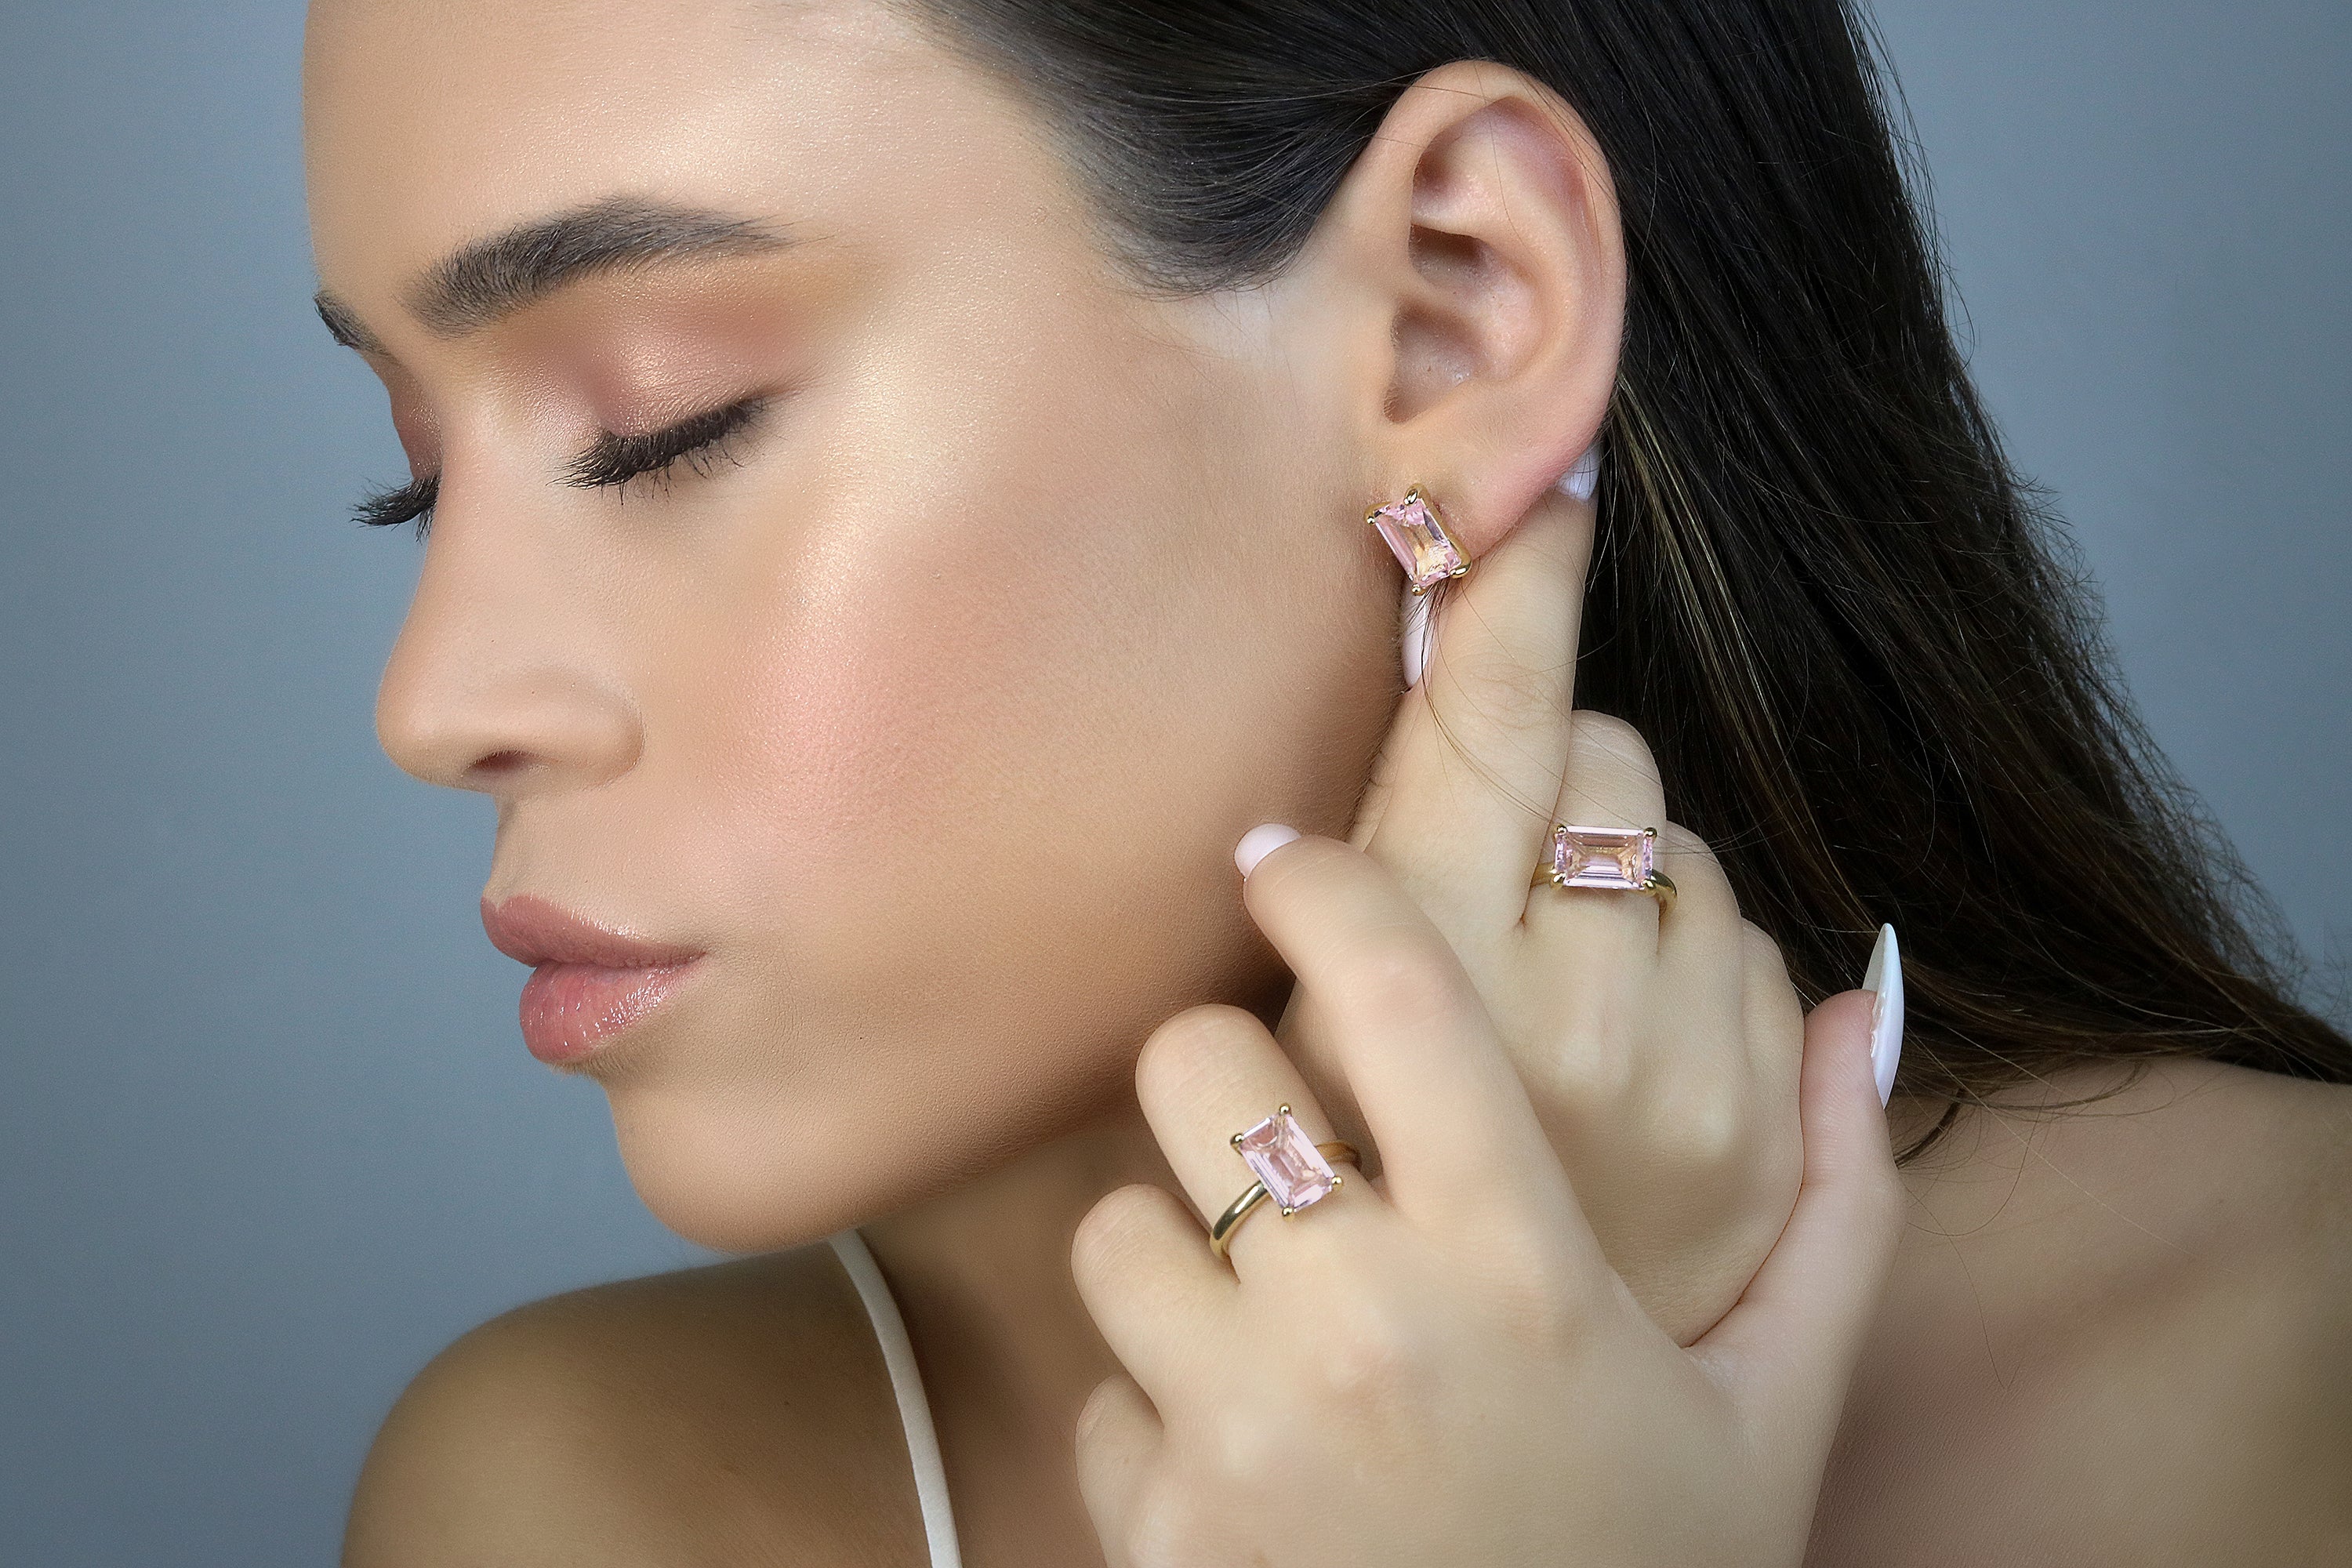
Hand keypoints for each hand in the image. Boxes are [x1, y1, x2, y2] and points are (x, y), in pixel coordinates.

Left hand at [1072, 834, 1901, 1566]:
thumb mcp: (1780, 1404)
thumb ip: (1838, 1200)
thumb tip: (1861, 1002)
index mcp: (1528, 1270)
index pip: (1401, 991)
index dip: (1325, 882)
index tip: (1281, 850)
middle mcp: (1372, 1330)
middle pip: (1198, 1062)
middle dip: (1221, 1068)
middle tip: (1275, 1119)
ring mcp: (1249, 1432)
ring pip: (1116, 1219)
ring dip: (1174, 1244)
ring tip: (1262, 1308)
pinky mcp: (1163, 1534)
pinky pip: (1099, 1390)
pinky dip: (1154, 1409)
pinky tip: (1251, 1462)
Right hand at [1288, 492, 1816, 1343]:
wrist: (1494, 1456)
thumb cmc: (1358, 1234)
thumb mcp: (1291, 1058)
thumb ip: (1348, 895)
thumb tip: (1404, 731)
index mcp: (1414, 980)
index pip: (1490, 720)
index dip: (1521, 583)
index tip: (1551, 479)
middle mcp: (1560, 1006)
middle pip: (1593, 750)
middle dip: (1547, 774)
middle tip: (1493, 872)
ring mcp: (1684, 1062)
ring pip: (1675, 836)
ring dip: (1618, 866)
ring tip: (1555, 978)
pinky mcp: (1768, 1117)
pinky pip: (1749, 935)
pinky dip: (1690, 951)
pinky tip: (1627, 1031)